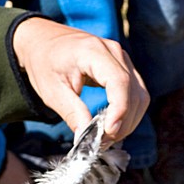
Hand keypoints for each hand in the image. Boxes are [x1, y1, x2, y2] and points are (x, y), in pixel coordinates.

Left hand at [13, 18, 149, 144]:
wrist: (43, 41)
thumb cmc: (45, 63)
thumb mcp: (52, 91)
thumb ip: (71, 113)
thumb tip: (84, 139)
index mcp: (93, 51)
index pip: (119, 82)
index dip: (119, 110)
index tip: (109, 132)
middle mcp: (114, 52)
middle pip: (134, 92)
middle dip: (123, 122)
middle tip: (101, 142)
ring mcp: (122, 59)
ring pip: (140, 96)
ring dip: (128, 121)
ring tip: (105, 137)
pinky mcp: (124, 68)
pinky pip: (136, 94)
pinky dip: (128, 114)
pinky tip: (111, 126)